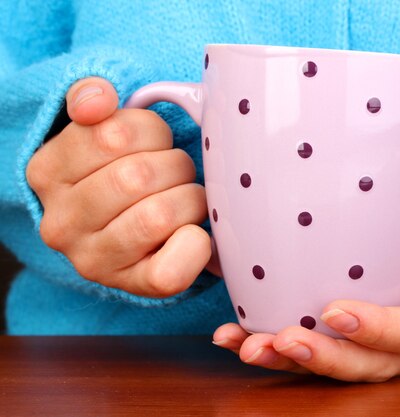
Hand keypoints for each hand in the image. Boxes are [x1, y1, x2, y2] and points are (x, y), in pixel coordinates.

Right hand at [26, 77, 219, 296]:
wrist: (122, 230)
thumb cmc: (119, 170)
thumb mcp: (98, 129)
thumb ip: (91, 99)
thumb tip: (98, 100)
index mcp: (47, 173)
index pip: (114, 133)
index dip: (153, 132)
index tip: (154, 143)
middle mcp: (61, 223)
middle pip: (139, 176)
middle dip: (176, 165)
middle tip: (177, 173)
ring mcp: (94, 261)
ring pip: (160, 216)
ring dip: (190, 199)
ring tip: (185, 199)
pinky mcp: (133, 287)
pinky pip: (172, 270)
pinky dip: (196, 245)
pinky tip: (192, 232)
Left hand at [213, 262, 399, 381]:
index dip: (374, 329)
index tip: (334, 311)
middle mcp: (395, 346)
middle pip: (363, 363)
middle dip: (321, 356)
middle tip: (283, 340)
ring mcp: (361, 347)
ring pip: (327, 364)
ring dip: (285, 359)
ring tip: (248, 347)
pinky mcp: (333, 341)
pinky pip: (302, 350)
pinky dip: (267, 344)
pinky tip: (231, 336)